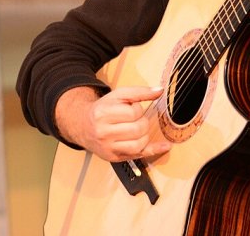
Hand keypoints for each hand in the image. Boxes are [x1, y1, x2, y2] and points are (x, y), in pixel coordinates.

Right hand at [55, 85, 171, 161]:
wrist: (84, 125)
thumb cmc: (104, 109)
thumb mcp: (118, 96)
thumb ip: (139, 92)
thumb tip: (160, 90)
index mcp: (103, 114)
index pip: (132, 113)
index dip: (137, 109)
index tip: (132, 108)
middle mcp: (103, 133)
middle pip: (137, 129)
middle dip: (142, 122)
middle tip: (135, 119)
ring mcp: (108, 147)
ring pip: (139, 144)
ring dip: (144, 135)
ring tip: (138, 129)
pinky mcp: (113, 158)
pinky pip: (138, 155)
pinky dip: (154, 150)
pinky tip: (165, 146)